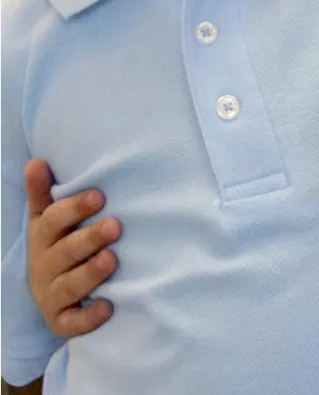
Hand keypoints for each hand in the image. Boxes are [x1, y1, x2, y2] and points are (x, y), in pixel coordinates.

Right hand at [25, 159, 119, 337]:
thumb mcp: (46, 218)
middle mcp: (44, 266)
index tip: (99, 195)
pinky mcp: (61, 321)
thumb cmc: (58, 244)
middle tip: (115, 225)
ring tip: (112, 259)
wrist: (52, 295)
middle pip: (65, 252)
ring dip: (90, 273)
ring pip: (69, 286)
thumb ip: (43, 192)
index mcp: (43, 237)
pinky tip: (108, 307)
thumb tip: (36, 161)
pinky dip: (88, 318)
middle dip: (89, 238)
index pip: (53, 221)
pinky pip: (72, 323)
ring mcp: (51, 295)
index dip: (74, 208)